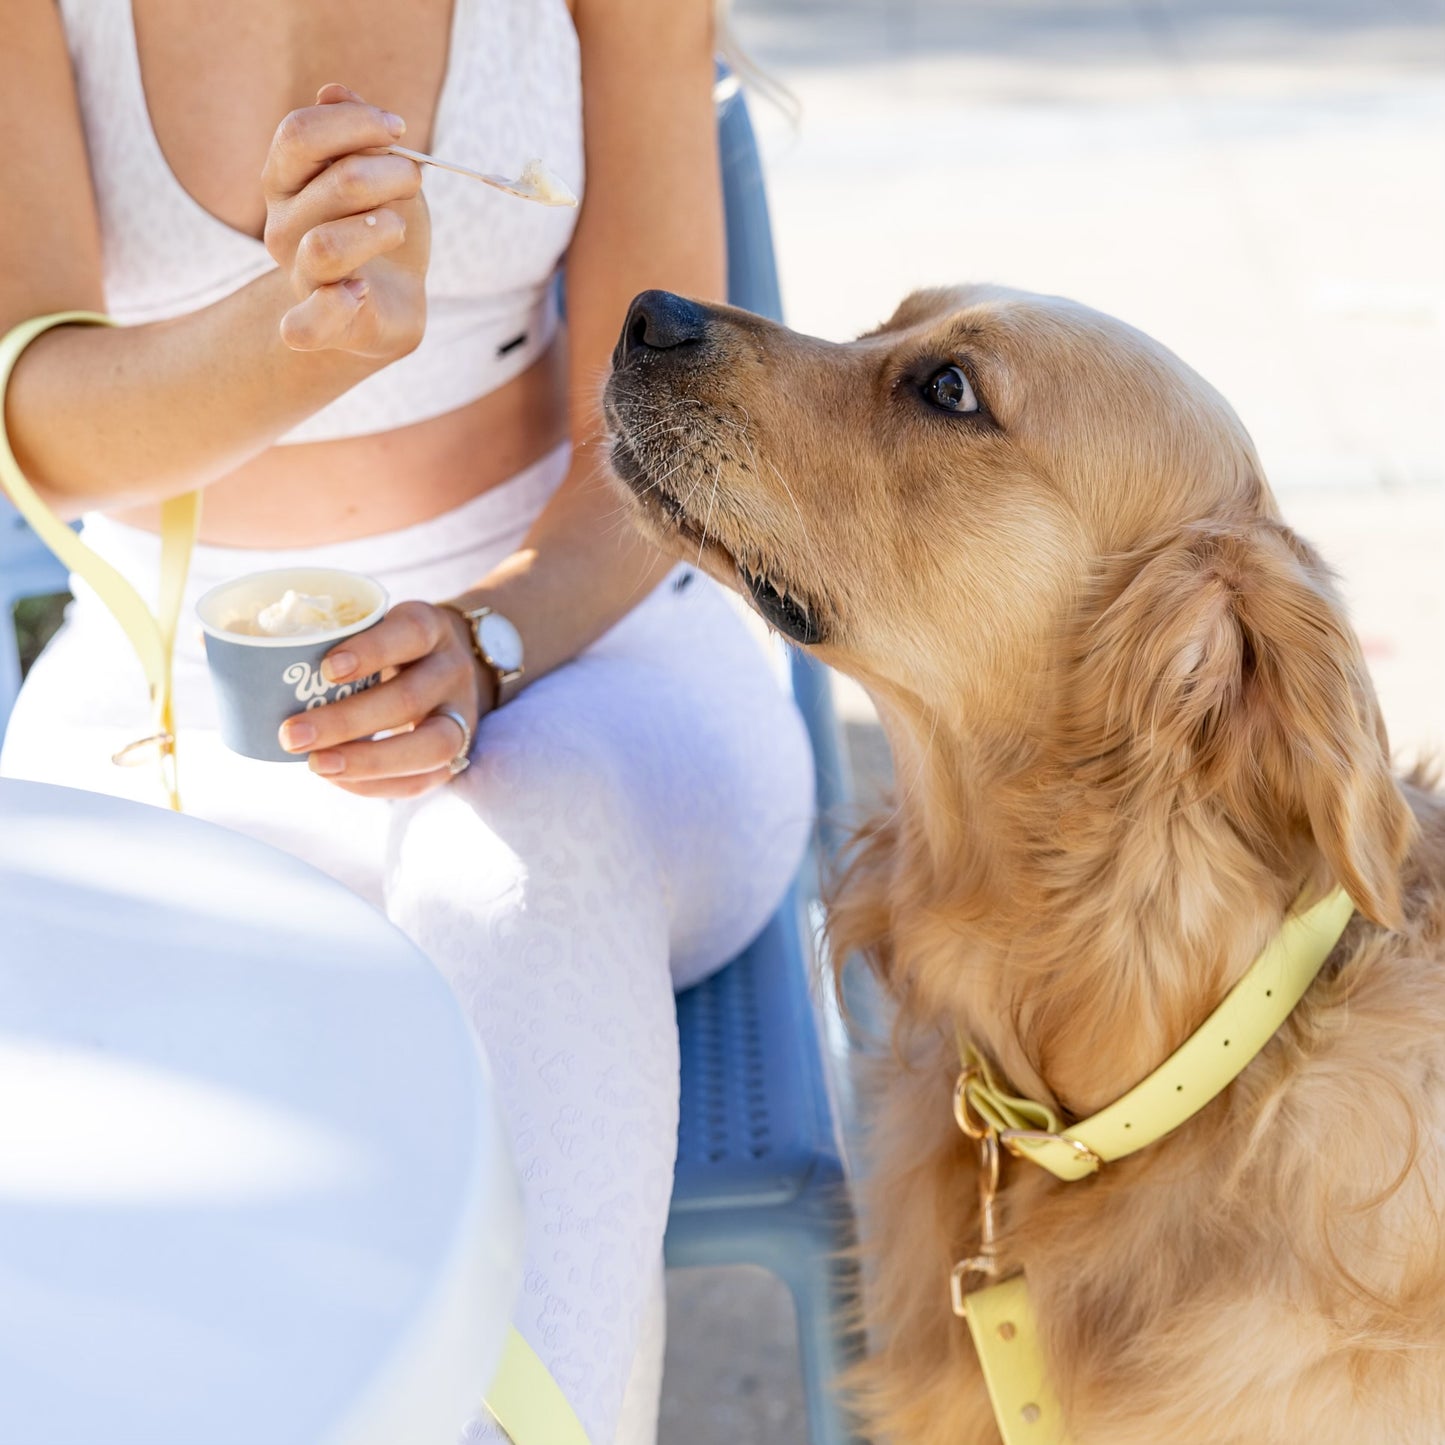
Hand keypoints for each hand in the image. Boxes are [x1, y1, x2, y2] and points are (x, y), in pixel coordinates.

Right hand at [262, 83, 430, 359]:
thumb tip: (333, 91)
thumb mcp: (380, 173)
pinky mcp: (321, 324)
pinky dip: (332, 308)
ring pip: (325, 245)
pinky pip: (302, 325)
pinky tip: (360, 291)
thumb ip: (358, 135)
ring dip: (380, 228)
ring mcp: (298, 276)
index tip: (398, 129)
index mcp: (286, 182)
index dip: (355, 123)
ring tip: (397, 228)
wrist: (391, 302)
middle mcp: (281, 227)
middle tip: (414, 180)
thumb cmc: (381, 231)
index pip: (298, 134)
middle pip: (334, 181)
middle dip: (391, 173)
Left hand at [277, 601, 492, 796]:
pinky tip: (337, 778)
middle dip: (347, 722)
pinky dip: (376, 784)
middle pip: (410, 699)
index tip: (325, 668)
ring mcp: (461, 715)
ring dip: (367, 760)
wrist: (456, 666)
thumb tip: (217, 642)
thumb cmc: (394, 646)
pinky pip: (423, 780)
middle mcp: (452, 671)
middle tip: (291, 734)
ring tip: (316, 765)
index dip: (371, 651)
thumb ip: (318, 635)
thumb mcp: (376, 625)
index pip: (410, 633)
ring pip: (430, 746)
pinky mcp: (457, 755)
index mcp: (431, 629)